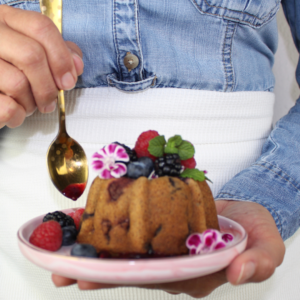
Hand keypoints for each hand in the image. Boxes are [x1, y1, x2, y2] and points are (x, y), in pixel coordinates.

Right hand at [0, 5, 83, 128]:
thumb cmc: (11, 73)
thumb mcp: (33, 54)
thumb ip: (57, 53)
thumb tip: (76, 65)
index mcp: (5, 20)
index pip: (41, 27)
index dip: (62, 58)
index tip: (68, 81)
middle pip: (31, 55)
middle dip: (49, 86)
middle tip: (51, 101)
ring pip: (17, 83)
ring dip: (32, 103)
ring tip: (28, 105)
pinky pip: (7, 107)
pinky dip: (18, 116)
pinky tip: (16, 113)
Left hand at [52, 200, 284, 297]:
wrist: (243, 210)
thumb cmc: (252, 228)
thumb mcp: (265, 242)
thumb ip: (260, 260)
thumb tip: (240, 273)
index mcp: (193, 274)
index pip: (153, 280)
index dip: (121, 278)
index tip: (88, 278)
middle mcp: (173, 265)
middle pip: (132, 269)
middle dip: (96, 270)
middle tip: (62, 271)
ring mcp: (164, 247)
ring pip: (127, 253)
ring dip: (96, 251)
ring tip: (61, 253)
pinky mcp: (160, 230)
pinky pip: (133, 230)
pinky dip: (110, 227)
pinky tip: (87, 224)